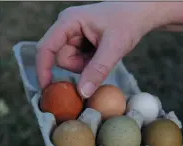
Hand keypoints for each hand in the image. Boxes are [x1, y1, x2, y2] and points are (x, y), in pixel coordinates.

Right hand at [36, 2, 182, 97]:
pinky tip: (101, 53)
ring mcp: (74, 35)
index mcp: (69, 22)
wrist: (140, 15)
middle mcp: (67, 28)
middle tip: (99, 59)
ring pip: (71, 62)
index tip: (46, 88)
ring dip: (86, 65)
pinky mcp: (80, 42)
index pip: (46, 48)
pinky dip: (90, 63)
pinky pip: (79, 61)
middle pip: (61, 59)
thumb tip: (82, 93)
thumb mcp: (114, 47)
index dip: (43, 69)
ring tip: (102, 54)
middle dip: (80, 66)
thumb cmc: (128, 22)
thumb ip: (97, 70)